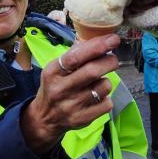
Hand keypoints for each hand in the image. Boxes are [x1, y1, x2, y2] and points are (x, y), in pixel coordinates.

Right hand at [21, 34, 120, 153]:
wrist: (44, 119)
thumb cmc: (55, 87)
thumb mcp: (56, 69)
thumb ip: (75, 55)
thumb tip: (98, 39)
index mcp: (53, 72)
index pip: (76, 57)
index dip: (97, 46)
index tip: (113, 39)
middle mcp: (61, 89)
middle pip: (92, 71)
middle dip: (109, 61)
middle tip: (113, 59)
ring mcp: (71, 106)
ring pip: (103, 87)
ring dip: (107, 81)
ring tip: (99, 82)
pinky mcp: (82, 119)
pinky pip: (107, 104)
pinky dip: (107, 98)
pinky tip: (97, 98)